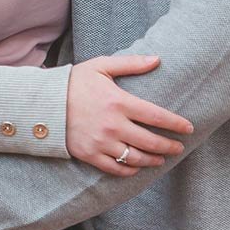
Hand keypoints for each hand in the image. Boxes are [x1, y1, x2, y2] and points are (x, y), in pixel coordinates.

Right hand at [66, 54, 192, 174]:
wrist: (41, 103)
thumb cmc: (73, 82)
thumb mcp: (100, 66)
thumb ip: (130, 64)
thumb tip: (157, 59)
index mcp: (119, 102)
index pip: (157, 117)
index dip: (177, 124)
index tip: (188, 128)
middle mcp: (113, 125)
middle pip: (151, 141)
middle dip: (170, 146)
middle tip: (178, 147)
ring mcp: (101, 142)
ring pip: (136, 158)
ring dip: (153, 159)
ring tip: (161, 158)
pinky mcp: (90, 155)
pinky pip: (116, 169)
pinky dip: (130, 170)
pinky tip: (137, 166)